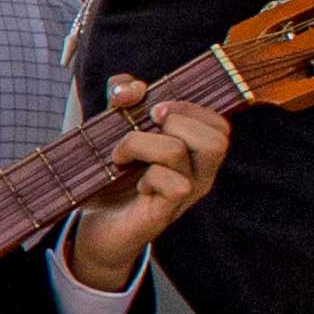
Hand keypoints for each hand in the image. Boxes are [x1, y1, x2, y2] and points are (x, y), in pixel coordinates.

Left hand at [58, 77, 230, 291]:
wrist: (93, 224)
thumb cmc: (110, 173)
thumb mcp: (114, 124)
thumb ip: (124, 96)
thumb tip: (131, 89)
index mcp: (195, 152)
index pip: (220, 124)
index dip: (190, 105)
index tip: (153, 106)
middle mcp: (200, 175)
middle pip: (217, 137)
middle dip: (175, 120)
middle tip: (145, 127)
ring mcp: (186, 196)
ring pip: (179, 151)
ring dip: (141, 143)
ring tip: (121, 155)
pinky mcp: (166, 214)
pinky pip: (172, 183)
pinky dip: (147, 175)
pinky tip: (135, 184)